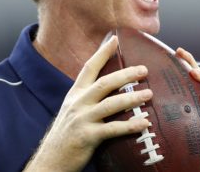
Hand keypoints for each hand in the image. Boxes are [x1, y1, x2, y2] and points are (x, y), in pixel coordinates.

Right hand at [24, 36, 152, 171]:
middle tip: (144, 70)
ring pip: (111, 104)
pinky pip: (113, 129)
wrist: (51, 160)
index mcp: (74, 94)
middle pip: (104, 83)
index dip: (102, 53)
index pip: (89, 68)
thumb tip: (108, 89)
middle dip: (126, 74)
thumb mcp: (72, 110)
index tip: (115, 39)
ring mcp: (82, 119)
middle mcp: (78, 103)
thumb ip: (87, 98)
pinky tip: (144, 123)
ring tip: (149, 94)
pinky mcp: (87, 137)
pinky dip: (130, 125)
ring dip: (132, 98)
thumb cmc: (66, 135)